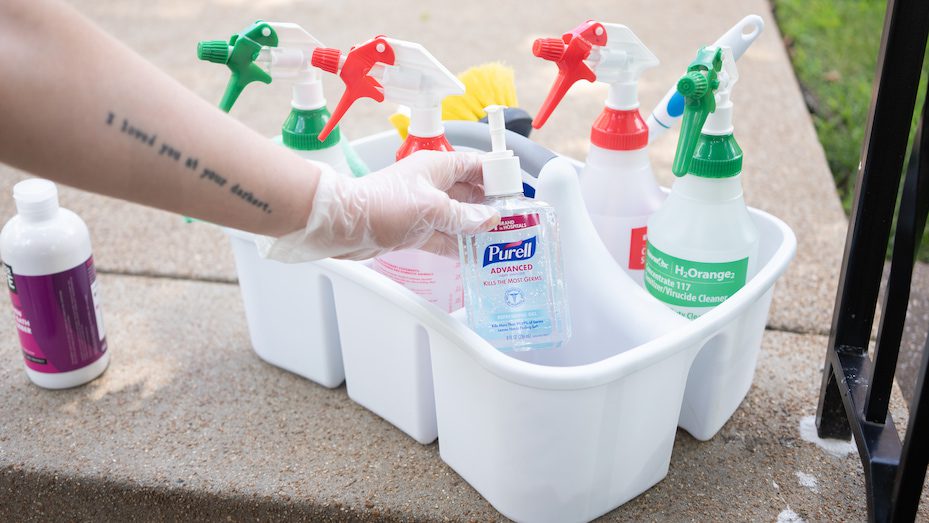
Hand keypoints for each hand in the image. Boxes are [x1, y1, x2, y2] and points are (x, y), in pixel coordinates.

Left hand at [260, 150, 499, 261]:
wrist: (344, 224)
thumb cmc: (383, 205)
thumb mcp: (431, 209)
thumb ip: (463, 216)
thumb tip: (489, 220)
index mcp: (437, 167)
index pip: (475, 164)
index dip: (496, 175)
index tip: (514, 189)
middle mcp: (432, 185)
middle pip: (469, 192)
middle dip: (490, 206)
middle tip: (512, 221)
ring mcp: (423, 208)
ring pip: (458, 217)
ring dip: (475, 229)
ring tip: (498, 242)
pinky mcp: (414, 229)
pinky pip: (443, 236)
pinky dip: (457, 245)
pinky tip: (474, 256)